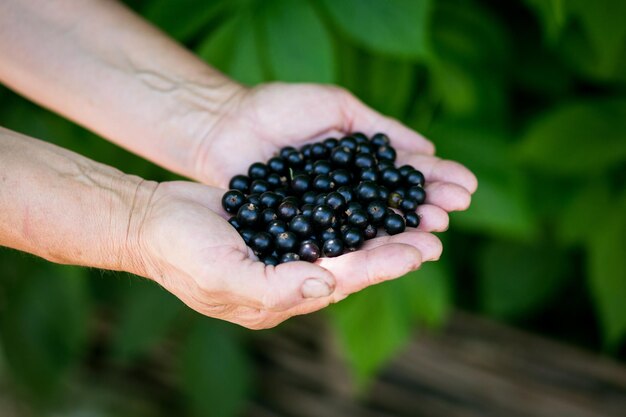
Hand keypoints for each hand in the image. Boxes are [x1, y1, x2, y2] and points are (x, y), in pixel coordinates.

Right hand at [133, 181, 443, 328]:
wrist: (152, 221)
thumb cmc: (180, 253)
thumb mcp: (221, 275)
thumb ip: (274, 287)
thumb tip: (327, 282)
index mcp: (285, 293)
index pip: (344, 279)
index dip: (383, 265)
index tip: (420, 251)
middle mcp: (295, 272)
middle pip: (356, 259)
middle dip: (396, 246)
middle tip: (436, 230)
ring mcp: (291, 245)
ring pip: (348, 234)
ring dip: (383, 223)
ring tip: (419, 208)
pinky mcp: (285, 218)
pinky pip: (328, 211)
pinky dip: (355, 201)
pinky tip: (377, 187)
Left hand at [193, 83, 477, 220]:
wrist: (225, 124)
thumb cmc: (278, 108)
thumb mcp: (336, 106)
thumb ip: (377, 128)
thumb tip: (426, 149)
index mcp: (359, 164)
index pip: (404, 175)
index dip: (434, 181)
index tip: (465, 187)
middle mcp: (346, 194)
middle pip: (392, 207)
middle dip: (425, 210)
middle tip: (451, 215)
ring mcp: (323, 215)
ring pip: (369, 229)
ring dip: (403, 234)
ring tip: (432, 236)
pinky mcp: (299, 233)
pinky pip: (333, 242)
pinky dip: (360, 247)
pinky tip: (387, 251)